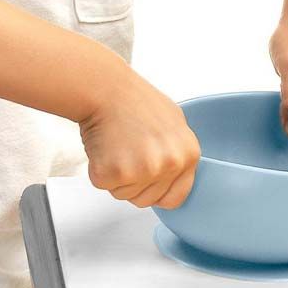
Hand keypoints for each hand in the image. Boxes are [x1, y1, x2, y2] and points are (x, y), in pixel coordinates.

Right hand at [78, 66, 201, 208]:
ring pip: (125, 195)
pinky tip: (104, 147)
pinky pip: (105, 186)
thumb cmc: (133, 99)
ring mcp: (144, 169)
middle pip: (148, 200)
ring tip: (116, 146)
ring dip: (116, 177)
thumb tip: (176, 172)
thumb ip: (177, 152)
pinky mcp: (116, 172)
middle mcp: (171, 164)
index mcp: (189, 154)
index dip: (155, 189)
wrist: (104, 87)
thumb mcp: (173, 122)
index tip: (145, 176)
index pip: (175, 198)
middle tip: (125, 150)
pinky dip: (99, 170)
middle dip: (134, 182)